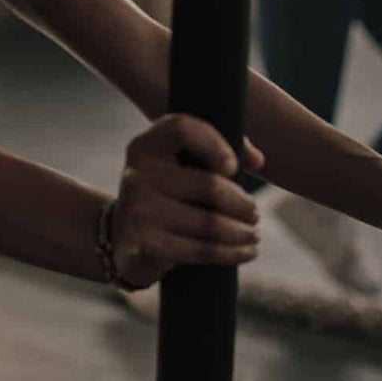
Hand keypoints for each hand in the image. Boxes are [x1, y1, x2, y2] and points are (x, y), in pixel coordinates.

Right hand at [109, 114, 264, 287]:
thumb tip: (258, 160)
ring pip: (210, 223)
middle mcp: (137, 173)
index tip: (233, 167)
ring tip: (253, 234)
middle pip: (209, 185)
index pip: (181, 128)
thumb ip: (216, 151)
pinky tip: (246, 251)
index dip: (214, 142)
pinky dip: (231, 253)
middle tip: (254, 213)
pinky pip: (202, 250)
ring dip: (241, 232)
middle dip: (242, 203)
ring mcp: (140, 210)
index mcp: (146, 146)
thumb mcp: (178, 166)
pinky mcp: (147, 244)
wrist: (123, 239)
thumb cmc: (164, 196)